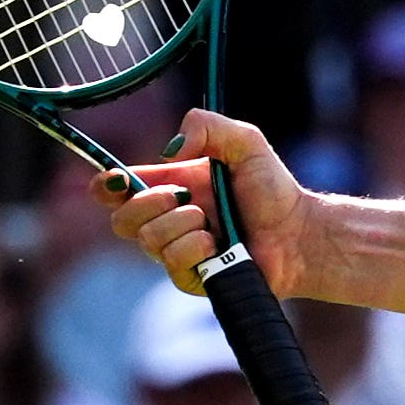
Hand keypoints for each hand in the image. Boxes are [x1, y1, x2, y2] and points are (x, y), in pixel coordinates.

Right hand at [100, 110, 312, 295]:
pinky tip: (217, 244)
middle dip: (146, 203)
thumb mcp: (245, 142)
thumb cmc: (273, 189)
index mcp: (172, 186)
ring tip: (211, 221)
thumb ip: (208, 127)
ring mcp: (177, 250)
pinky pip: (171, 262)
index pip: (117, 189)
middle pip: (121, 220)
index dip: (106, 186)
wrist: (298, 232)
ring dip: (180, 224)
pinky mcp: (190, 276)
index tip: (116, 181)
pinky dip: (194, 246)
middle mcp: (168, 220)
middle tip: (182, 196)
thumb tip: (169, 153)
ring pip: (147, 240)